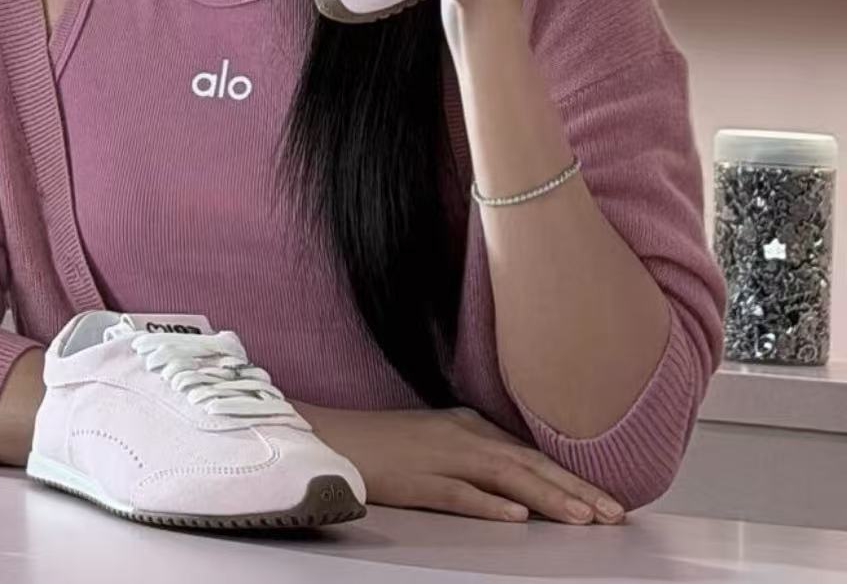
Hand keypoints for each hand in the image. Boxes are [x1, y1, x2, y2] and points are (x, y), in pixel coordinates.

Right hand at [297, 400, 625, 524]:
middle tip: (613, 514)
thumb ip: (476, 453)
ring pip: (503, 478)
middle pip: (526, 464)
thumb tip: (517, 485)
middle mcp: (460, 436)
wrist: (330, 435)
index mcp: (468, 425)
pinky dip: (488, 505)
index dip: (571, 476)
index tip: (607, 499)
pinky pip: (457, 494)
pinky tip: (515, 519)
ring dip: (546, 498)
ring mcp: (438, 457)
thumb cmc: (382, 443)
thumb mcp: (438, 440)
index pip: (530, 453)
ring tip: (582, 518)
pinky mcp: (415, 480)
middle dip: (574, 489)